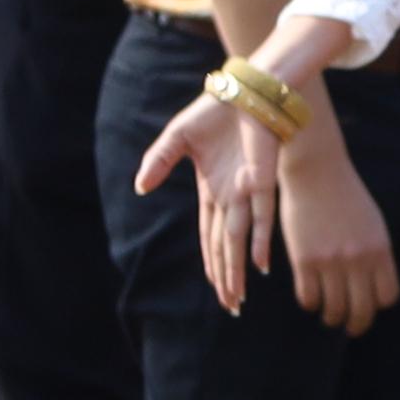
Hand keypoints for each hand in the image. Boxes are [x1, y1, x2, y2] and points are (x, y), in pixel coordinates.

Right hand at [132, 73, 290, 311]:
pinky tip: (260, 264)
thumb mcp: (176, 139)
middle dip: (226, 277)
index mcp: (211, 191)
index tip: (217, 288)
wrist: (244, 92)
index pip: (210, 237)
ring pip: (239, 240)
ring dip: (238, 268)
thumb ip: (158, 163)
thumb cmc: (215, 113)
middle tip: (230, 307)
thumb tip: (139, 189)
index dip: (213, 263)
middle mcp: (229, 197)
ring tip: (238, 297)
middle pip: (225, 247)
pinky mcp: (260, 179)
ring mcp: (245, 191)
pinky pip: (259, 215)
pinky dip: (259, 240)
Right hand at [272, 124, 399, 334]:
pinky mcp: (304, 260)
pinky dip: (311, 304)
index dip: (378, 306)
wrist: (315, 171)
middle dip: (357, 324)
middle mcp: (359, 260)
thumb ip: (375, 252)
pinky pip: (309, 297)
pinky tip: (310, 300)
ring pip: (334, 308)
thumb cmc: (345, 195)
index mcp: (380, 250)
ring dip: (332, 317)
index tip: (370, 307)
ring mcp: (331, 261)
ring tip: (328, 316)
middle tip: (350, 327)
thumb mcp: (372, 223)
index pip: (387, 296)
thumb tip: (374, 280)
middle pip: (363, 309)